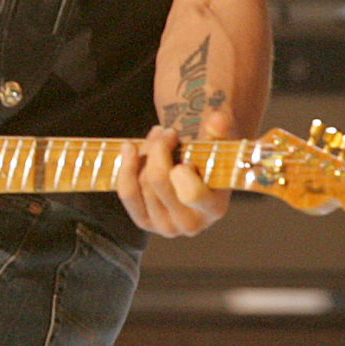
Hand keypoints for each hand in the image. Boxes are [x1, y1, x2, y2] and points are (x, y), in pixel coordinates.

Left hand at [115, 105, 235, 236]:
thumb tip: (217, 118)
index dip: (181, 168)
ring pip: (141, 183)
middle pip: (158, 181)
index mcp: (213, 209)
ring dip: (144, 153)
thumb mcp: (217, 146)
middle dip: (158, 149)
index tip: (185, 148)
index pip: (190, 193)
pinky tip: (129, 147)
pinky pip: (127, 193)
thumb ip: (219, 133)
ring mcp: (165, 227)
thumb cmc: (209, 160)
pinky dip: (125, 167)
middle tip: (166, 131)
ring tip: (156, 136)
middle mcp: (190, 225)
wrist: (194, 177)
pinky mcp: (144, 222)